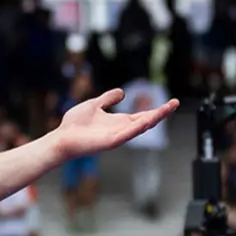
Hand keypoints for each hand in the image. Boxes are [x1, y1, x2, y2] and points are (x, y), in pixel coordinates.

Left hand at [51, 88, 177, 159]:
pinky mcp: (109, 142)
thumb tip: (121, 92)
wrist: (61, 137)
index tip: (171, 102)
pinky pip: (126, 135)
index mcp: (119, 122)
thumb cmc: (75, 124)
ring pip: (139, 128)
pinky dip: (137, 128)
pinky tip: (146, 121)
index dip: (157, 110)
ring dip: (153, 119)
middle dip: (161, 113)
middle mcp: (121, 130)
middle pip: (146, 121)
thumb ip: (108, 99)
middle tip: (174, 103)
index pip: (143, 115)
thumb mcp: (94, 105)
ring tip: (166, 109)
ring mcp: (117, 137)